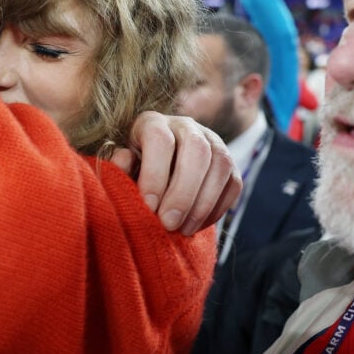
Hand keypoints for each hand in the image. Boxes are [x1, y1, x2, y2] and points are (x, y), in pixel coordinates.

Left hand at [109, 112, 240, 235]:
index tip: (148, 206)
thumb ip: (119, 167)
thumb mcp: (119, 168)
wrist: (153, 176)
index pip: (160, 139)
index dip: (155, 173)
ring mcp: (212, 141)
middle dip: (184, 192)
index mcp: (153, 122)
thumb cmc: (131, 172)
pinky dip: (217, 208)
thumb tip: (124, 160)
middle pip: (197, 149)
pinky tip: (197, 225)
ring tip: (182, 230)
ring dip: (203, 204)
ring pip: (221, 165)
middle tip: (168, 224)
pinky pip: (234, 184)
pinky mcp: (229, 163)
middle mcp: (186, 126)